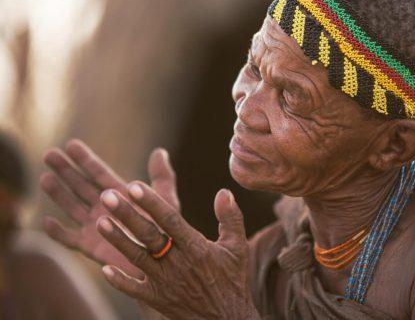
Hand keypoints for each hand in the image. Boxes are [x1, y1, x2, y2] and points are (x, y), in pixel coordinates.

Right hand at [40, 139, 178, 277]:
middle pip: (81, 186)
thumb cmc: (167, 231)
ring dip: (58, 194)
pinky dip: (58, 233)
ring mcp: (96, 227)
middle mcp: (105, 208)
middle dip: (66, 171)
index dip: (85, 160)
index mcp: (120, 195)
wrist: (162, 261)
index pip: (99, 174)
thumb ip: (162, 177)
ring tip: (45, 178)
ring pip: (72, 207)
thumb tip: (160, 151)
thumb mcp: (166, 200)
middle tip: (49, 153)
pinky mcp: (91, 247)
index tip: (71, 144)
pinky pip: (70, 239)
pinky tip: (46, 223)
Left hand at [97, 182, 258, 319]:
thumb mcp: (237, 247)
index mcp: (197, 248)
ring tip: (100, 221)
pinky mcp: (158, 300)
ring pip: (137, 258)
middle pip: (148, 235)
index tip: (134, 185)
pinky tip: (103, 268)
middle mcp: (178, 263)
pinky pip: (134, 290)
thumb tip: (224, 191)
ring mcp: (165, 283)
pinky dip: (119, 280)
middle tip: (106, 195)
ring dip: (117, 240)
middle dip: (127, 215)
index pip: (170, 220)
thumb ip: (230, 218)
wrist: (227, 319)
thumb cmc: (233, 279)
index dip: (151, 203)